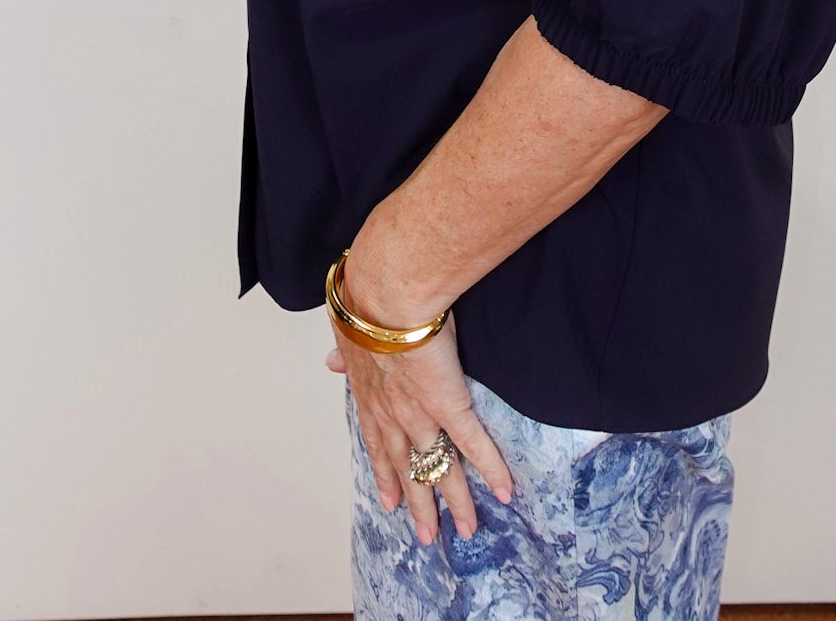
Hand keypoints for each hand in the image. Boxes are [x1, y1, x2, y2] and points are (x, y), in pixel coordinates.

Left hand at [326, 310, 513, 544]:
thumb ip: (345, 355)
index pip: (377, 447)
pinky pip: (472, 444)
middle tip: (428, 536)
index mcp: (370, 399)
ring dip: (454, 503)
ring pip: (439, 468)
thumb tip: (330, 363)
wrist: (386, 297)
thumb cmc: (367, 307)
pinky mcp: (449, 404)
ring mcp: (421, 415)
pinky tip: (504, 490)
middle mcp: (393, 417)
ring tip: (467, 531)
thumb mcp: (349, 335)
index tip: (389, 503)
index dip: (385, 476)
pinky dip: (490, 469)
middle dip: (418, 504)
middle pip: (408, 470)